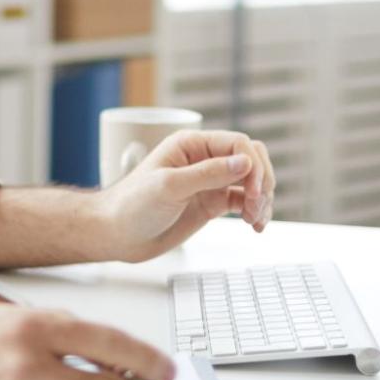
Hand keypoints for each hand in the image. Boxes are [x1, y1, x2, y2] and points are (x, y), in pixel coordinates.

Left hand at [91, 129, 276, 261]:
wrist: (116, 235)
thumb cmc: (131, 206)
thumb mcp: (169, 187)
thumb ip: (208, 174)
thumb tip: (245, 162)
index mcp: (191, 145)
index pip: (237, 143)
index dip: (252, 165)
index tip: (253, 191)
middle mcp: (203, 159)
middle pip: (251, 159)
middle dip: (262, 181)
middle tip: (257, 205)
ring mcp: (209, 182)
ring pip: (251, 181)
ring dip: (262, 198)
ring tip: (256, 220)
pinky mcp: (212, 203)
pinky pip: (243, 201)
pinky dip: (255, 211)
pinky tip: (255, 225)